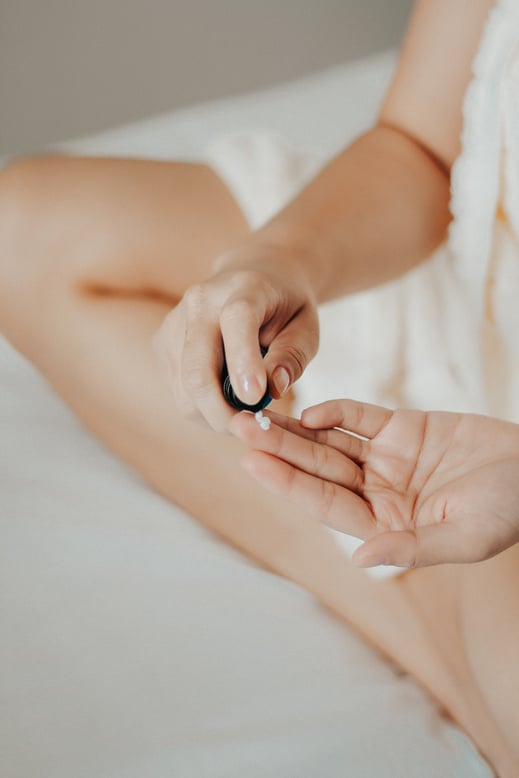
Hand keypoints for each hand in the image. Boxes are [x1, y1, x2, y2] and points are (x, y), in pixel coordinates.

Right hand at [153, 242, 318, 430]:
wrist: (253, 275)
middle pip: (198, 369)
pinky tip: (224, 398)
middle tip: (252, 428)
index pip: (236, 322)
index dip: (243, 363)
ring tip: (243, 411)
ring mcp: (174, 321)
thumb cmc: (285, 307)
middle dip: (223, 412)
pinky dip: (200, 407)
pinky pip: (177, 390)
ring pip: (184, 388)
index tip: (256, 400)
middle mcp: (200, 301)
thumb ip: (291, 357)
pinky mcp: (161, 341)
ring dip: (213, 414)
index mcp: (243, 288)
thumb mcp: (305, 327)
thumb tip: (273, 389)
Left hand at [230, 400, 518, 567]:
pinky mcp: (403, 429)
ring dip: (295, 430)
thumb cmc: (510, 509)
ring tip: (258, 415)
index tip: (252, 462)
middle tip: (239, 429)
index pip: (326, 504)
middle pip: (319, 470)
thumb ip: (413, 547)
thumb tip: (360, 560)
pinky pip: (361, 418)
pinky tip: (310, 411)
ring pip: (331, 443)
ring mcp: (388, 460)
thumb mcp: (467, 536)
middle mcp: (379, 493)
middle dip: (280, 451)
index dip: (289, 483)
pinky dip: (337, 412)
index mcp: (386, 525)